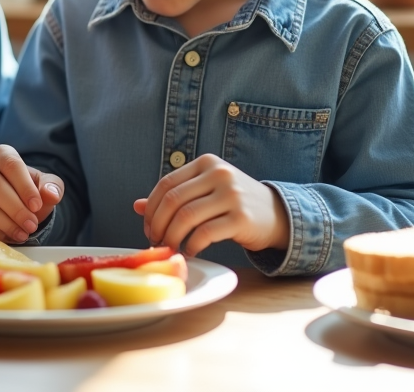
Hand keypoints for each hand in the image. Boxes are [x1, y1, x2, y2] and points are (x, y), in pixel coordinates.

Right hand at [0, 145, 63, 242]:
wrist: (12, 209)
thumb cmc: (28, 193)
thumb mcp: (45, 186)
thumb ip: (52, 187)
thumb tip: (50, 194)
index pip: (10, 165)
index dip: (24, 186)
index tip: (37, 206)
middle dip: (16, 209)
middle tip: (31, 225)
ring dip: (6, 223)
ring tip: (23, 233)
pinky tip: (8, 238)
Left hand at [134, 154, 288, 256]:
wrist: (276, 215)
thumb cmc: (234, 203)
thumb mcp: (205, 192)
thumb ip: (174, 196)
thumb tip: (136, 206)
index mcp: (206, 163)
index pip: (166, 184)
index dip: (151, 209)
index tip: (148, 228)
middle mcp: (219, 174)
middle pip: (173, 201)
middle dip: (158, 225)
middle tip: (156, 242)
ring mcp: (232, 194)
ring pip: (186, 217)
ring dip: (172, 237)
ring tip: (171, 248)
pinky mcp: (241, 218)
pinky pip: (205, 233)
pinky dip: (192, 245)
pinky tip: (191, 251)